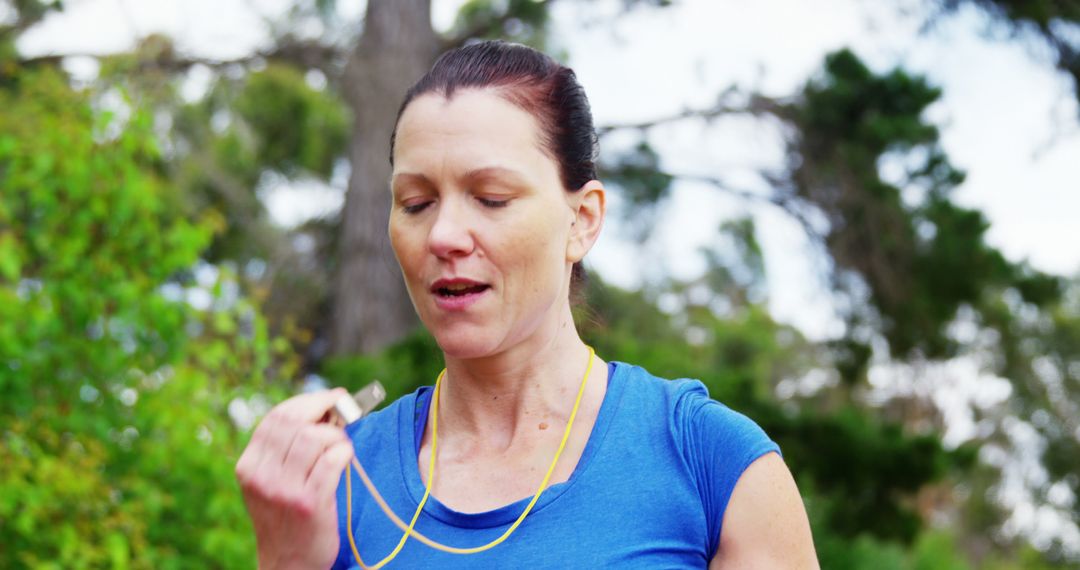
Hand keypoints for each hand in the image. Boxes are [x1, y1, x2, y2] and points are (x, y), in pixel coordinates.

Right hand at [235, 388, 354, 569]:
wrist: (288, 563)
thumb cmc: (285, 517)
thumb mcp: (269, 482)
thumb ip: (283, 449)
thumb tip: (320, 409)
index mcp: (249, 465)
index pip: (277, 417)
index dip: (308, 400)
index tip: (330, 397)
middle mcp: (262, 476)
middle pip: (296, 422)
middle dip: (326, 409)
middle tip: (343, 412)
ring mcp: (284, 490)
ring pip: (314, 438)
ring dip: (336, 434)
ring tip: (341, 444)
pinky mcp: (309, 504)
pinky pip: (331, 461)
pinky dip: (344, 452)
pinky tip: (345, 458)